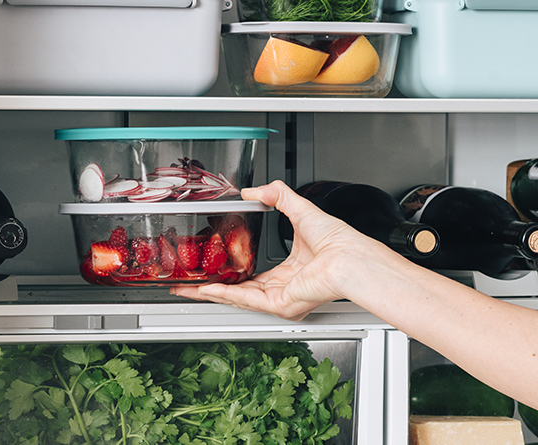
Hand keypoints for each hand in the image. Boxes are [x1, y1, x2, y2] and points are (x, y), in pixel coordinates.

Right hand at [169, 180, 387, 319]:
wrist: (350, 257)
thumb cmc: (339, 242)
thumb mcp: (300, 210)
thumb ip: (277, 196)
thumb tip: (254, 190)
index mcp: (292, 271)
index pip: (255, 276)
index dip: (232, 270)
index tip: (215, 267)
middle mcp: (286, 288)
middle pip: (241, 290)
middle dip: (214, 287)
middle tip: (192, 282)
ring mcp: (282, 299)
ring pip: (238, 297)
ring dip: (212, 292)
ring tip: (190, 288)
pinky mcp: (280, 305)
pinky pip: (246, 300)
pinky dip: (224, 294)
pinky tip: (207, 289)